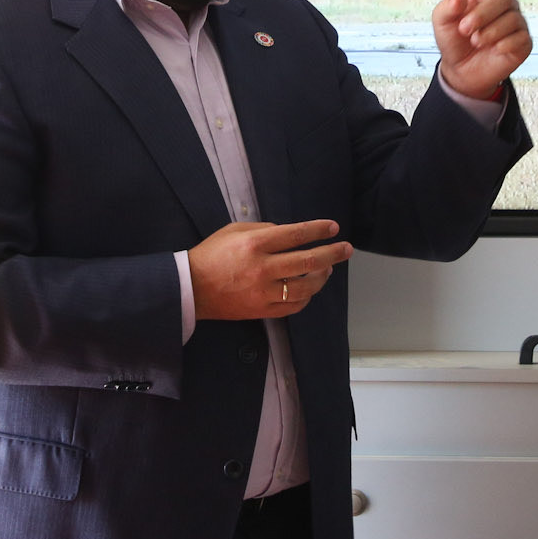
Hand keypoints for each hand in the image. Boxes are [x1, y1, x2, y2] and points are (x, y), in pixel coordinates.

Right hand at [187, 220, 352, 321]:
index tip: (333, 228)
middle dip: (332, 254)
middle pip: (308, 261)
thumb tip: (289, 233)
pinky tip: (309, 288)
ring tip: (328, 269)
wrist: (192, 288)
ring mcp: (264, 292)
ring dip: (322, 277)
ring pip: (305, 286)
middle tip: (346, 249)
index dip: (317, 230)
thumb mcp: (234, 231)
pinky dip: (306, 296)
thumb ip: (263, 229)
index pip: (295, 234)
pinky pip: (294, 305)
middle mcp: (263, 268)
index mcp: (255, 244)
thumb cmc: (212, 254)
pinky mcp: (263, 310)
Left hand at [433, 0, 534, 100]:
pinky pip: (520, 38)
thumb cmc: (453, 41)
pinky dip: (503, 45)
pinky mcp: (524, 43)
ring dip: (490, 32)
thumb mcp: (441, 22)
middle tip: (465, 29)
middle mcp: (505, 6)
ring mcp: (517, 24)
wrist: (461, 71)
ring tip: (476, 41)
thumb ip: (447, 7)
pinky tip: (495, 50)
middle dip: (483, 14)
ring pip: (512, 19)